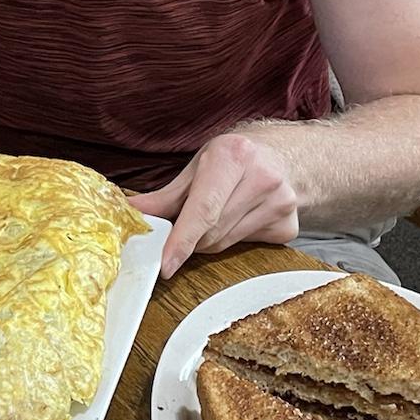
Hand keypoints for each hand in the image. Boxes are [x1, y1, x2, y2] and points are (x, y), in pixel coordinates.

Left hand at [128, 132, 299, 278]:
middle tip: (184, 228)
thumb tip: (131, 213)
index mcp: (234, 156)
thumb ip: (165, 195)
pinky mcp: (288, 227)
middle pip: (211, 233)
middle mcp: (263, 179)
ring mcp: (281, 205)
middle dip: (190, 239)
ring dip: (208, 241)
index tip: (166, 264)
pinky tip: (240, 218)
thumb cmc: (234, 159)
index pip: (204, 209)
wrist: (286, 157)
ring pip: (226, 245)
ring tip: (214, 218)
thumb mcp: (199, 164)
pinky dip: (232, 241)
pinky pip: (246, 248)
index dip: (182, 240)